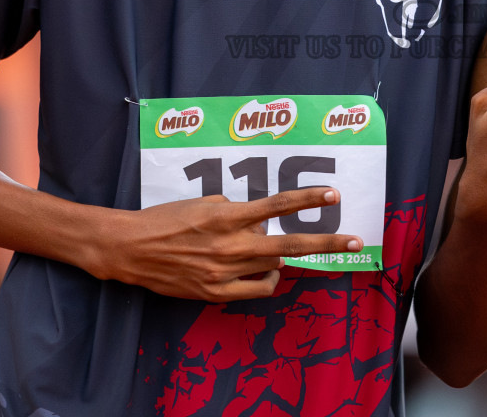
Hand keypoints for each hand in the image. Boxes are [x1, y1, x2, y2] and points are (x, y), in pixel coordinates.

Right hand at [90, 187, 363, 301]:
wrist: (132, 248)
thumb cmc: (166, 219)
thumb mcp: (203, 203)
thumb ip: (235, 210)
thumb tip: (257, 220)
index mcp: (227, 216)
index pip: (276, 206)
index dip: (307, 199)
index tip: (332, 193)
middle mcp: (230, 245)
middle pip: (289, 245)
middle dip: (325, 242)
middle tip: (354, 240)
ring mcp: (225, 272)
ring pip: (274, 268)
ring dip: (281, 259)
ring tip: (271, 252)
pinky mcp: (216, 293)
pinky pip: (257, 289)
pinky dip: (265, 279)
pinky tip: (261, 271)